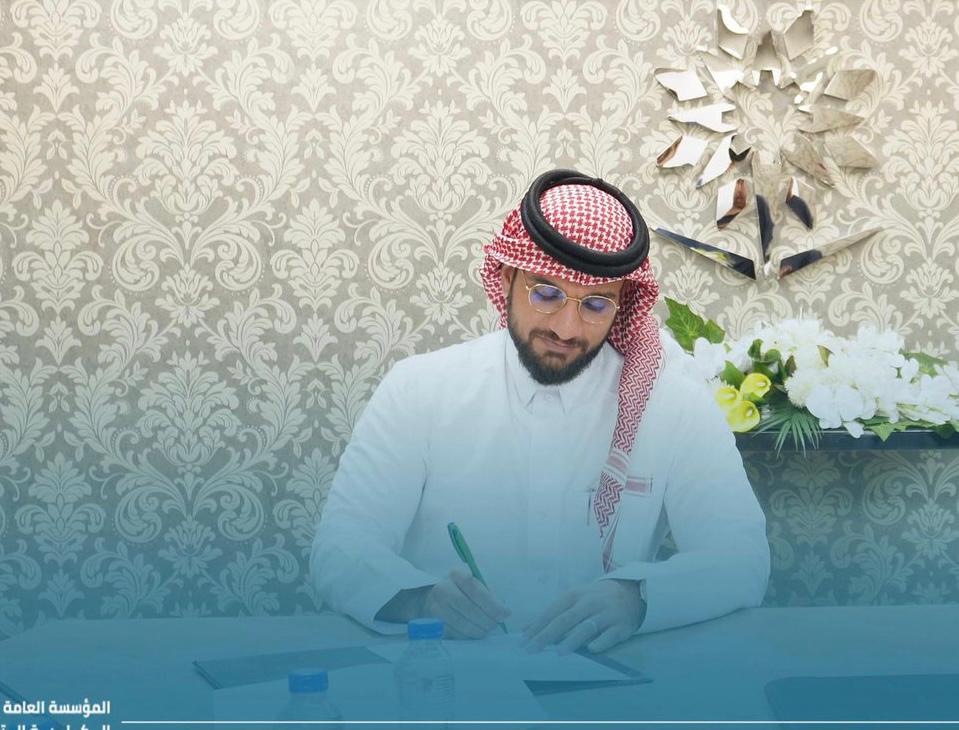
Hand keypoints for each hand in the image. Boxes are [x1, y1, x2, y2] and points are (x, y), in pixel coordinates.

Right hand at [422, 566, 510, 638]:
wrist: (429, 599)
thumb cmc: (458, 589)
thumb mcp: (473, 583)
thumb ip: (488, 594)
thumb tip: (504, 612)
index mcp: (456, 575)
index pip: (476, 590)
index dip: (492, 604)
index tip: (505, 613)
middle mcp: (443, 589)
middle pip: (470, 609)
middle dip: (488, 620)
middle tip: (496, 624)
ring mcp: (437, 608)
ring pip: (464, 624)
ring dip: (480, 630)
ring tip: (487, 629)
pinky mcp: (434, 624)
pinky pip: (456, 633)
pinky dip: (469, 635)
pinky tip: (475, 632)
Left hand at [522, 579, 644, 653]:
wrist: (630, 592)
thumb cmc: (594, 599)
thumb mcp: (573, 600)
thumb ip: (551, 615)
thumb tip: (525, 630)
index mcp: (574, 596)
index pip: (552, 611)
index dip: (537, 626)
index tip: (523, 641)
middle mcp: (589, 603)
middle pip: (565, 619)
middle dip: (547, 635)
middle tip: (532, 650)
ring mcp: (606, 614)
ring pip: (586, 627)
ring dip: (572, 640)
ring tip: (558, 653)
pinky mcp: (621, 626)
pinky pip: (610, 635)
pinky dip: (600, 642)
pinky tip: (591, 650)